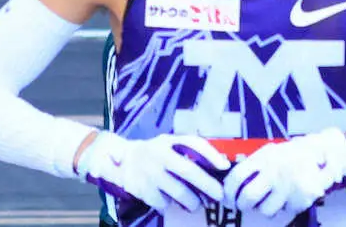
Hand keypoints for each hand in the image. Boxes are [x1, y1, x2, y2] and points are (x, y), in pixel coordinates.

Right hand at [77, 132, 227, 212]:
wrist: (120, 160)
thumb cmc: (155, 152)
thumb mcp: (169, 145)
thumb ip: (190, 151)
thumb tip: (220, 164)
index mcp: (169, 141)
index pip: (194, 144)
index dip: (211, 155)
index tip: (225, 166)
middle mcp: (160, 154)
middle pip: (188, 171)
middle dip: (207, 185)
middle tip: (218, 196)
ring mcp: (150, 173)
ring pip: (177, 191)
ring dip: (191, 201)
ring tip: (196, 204)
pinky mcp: (141, 189)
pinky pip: (163, 202)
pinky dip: (169, 204)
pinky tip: (170, 202)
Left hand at [222, 130, 345, 217]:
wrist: (326, 149)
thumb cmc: (292, 153)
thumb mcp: (272, 152)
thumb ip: (254, 166)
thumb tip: (230, 187)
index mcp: (265, 157)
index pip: (236, 177)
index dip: (228, 192)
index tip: (228, 199)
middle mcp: (275, 171)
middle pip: (248, 199)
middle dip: (244, 205)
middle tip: (247, 203)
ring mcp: (288, 186)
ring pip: (265, 210)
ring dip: (267, 207)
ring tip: (275, 196)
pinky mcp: (301, 197)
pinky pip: (285, 211)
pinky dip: (287, 207)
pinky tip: (292, 195)